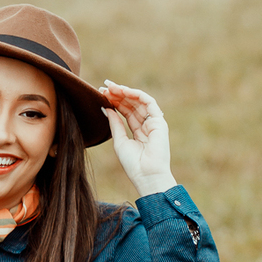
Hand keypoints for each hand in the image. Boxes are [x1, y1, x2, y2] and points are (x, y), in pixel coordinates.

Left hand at [100, 81, 176, 196]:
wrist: (147, 175)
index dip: (114, 102)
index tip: (101, 93)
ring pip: (139, 101)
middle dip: (118, 94)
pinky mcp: (160, 121)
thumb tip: (106, 107)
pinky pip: (149, 102)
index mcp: (138, 132)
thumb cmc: (133, 164)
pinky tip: (124, 91)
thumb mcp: (119, 141)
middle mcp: (147, 126)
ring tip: (111, 87)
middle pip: (132, 105)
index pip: (126, 112)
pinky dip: (137, 94)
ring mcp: (154, 123)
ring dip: (125, 92)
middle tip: (104, 86)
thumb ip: (115, 123)